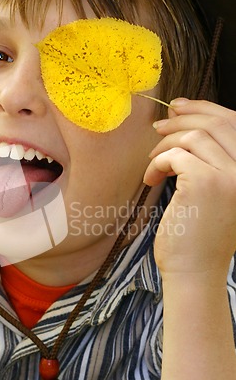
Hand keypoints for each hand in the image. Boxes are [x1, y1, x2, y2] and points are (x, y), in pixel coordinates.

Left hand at [144, 98, 235, 280]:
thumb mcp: (215, 193)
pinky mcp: (204, 182)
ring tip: (152, 162)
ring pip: (192, 137)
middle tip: (158, 127)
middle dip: (182, 119)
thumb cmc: (199, 236)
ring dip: (164, 145)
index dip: (205, 108)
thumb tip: (184, 124)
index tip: (179, 106)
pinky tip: (150, 179)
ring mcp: (229, 175)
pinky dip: (157, 162)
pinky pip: (174, 155)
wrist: (195, 272)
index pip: (234, 124)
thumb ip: (210, 161)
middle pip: (215, 124)